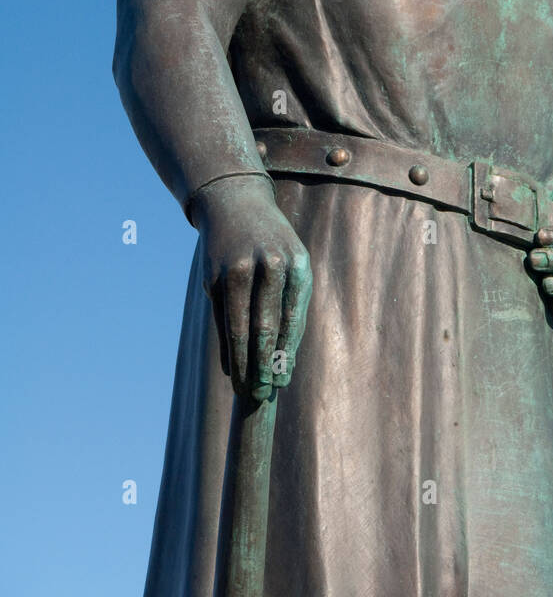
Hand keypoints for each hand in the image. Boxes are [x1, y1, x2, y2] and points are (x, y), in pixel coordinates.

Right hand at [193, 175, 312, 399]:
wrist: (235, 203)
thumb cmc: (272, 242)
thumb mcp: (291, 261)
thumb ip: (290, 302)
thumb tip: (287, 356)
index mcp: (296, 263)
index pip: (291, 319)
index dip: (286, 355)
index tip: (282, 382)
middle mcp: (267, 265)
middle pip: (265, 327)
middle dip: (264, 364)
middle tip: (264, 393)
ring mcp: (237, 270)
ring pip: (239, 327)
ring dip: (242, 362)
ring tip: (245, 388)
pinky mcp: (213, 277)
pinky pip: (221, 320)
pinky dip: (226, 347)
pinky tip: (230, 366)